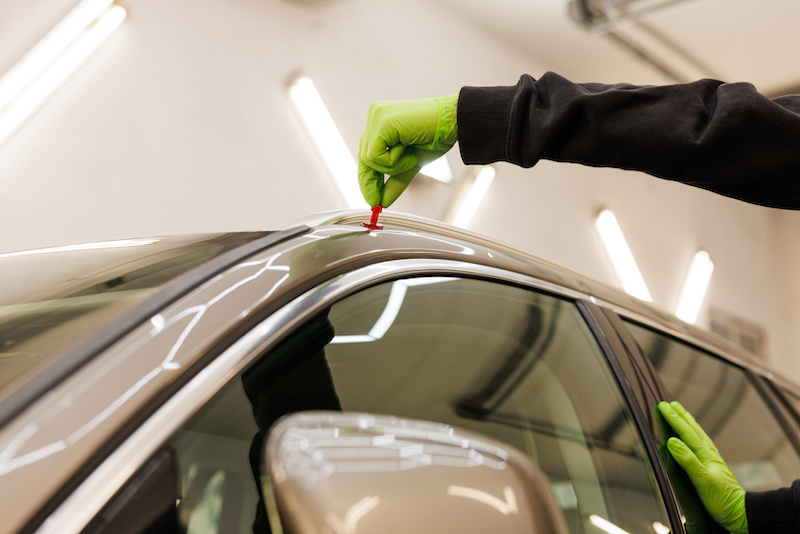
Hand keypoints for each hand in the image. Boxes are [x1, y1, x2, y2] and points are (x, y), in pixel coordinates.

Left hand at [358, 94, 457, 206]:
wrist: (453, 122)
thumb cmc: (435, 137)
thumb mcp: (410, 164)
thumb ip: (395, 180)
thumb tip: (382, 202)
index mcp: (380, 125)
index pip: (366, 156)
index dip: (368, 180)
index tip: (372, 200)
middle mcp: (375, 117)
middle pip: (363, 158)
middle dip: (372, 180)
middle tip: (378, 200)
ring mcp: (376, 116)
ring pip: (368, 158)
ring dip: (391, 167)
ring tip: (410, 158)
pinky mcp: (381, 121)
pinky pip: (374, 155)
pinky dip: (392, 161)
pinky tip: (408, 151)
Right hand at [658, 401, 747, 533]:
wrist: (739, 513)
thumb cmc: (722, 500)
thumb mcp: (702, 480)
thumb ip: (687, 460)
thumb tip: (672, 442)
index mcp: (705, 455)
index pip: (686, 432)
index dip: (673, 419)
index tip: (663, 406)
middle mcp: (708, 454)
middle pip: (692, 430)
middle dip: (680, 416)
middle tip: (670, 404)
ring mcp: (711, 460)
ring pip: (698, 436)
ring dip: (688, 423)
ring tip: (682, 414)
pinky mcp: (712, 467)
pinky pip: (700, 445)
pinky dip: (694, 436)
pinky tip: (694, 438)